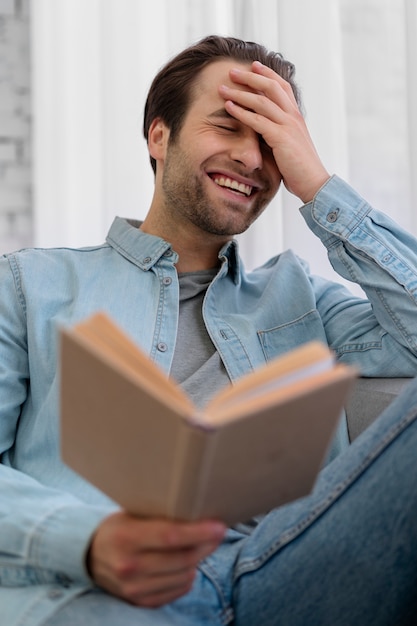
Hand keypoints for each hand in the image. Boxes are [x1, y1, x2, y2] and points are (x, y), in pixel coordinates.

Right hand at [86, 511, 225, 607]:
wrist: (89, 556)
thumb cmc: (118, 527)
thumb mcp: (131, 514)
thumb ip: (159, 515)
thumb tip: (197, 512)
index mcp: (126, 538)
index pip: (171, 536)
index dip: (199, 532)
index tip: (219, 526)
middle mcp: (129, 566)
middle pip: (182, 558)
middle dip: (206, 545)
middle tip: (218, 533)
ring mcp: (133, 589)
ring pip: (184, 576)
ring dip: (198, 560)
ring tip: (199, 546)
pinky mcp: (139, 602)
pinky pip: (178, 590)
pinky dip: (187, 576)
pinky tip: (186, 563)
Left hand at [219, 61, 329, 202]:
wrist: (313, 183)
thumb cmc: (298, 168)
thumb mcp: (287, 145)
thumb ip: (276, 133)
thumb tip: (259, 131)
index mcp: (296, 116)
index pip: (282, 86)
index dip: (268, 74)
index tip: (253, 65)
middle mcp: (293, 116)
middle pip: (271, 87)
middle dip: (250, 77)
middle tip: (232, 71)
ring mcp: (288, 125)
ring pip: (262, 101)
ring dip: (240, 92)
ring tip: (222, 88)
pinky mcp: (281, 138)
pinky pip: (258, 121)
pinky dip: (241, 112)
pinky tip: (229, 107)